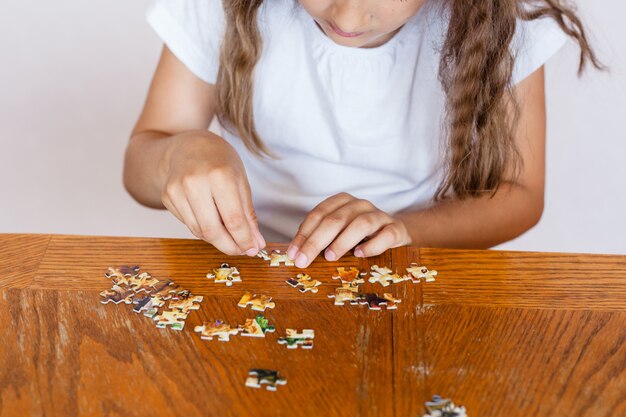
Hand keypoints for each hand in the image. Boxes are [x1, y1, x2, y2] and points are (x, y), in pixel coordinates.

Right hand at [160, 132, 264, 255]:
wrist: (187, 146)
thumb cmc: (219, 161)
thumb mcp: (240, 181)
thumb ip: (248, 214)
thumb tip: (256, 243)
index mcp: (219, 175)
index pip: (233, 219)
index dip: (244, 240)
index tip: (253, 249)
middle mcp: (195, 182)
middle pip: (212, 230)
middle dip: (230, 247)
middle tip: (242, 250)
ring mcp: (176, 190)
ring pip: (199, 231)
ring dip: (218, 240)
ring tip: (230, 236)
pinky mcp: (167, 197)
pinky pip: (189, 225)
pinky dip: (204, 230)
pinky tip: (212, 221)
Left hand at [286, 193, 411, 267]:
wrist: (395, 233)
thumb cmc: (360, 235)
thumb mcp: (339, 232)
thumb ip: (320, 238)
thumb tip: (296, 255)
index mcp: (342, 202)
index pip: (319, 214)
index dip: (304, 234)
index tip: (293, 253)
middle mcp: (360, 205)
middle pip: (335, 219)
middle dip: (315, 241)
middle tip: (303, 260)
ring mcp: (380, 215)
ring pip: (360, 224)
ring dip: (342, 241)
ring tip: (329, 256)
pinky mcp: (396, 229)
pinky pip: (386, 235)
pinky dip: (372, 245)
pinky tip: (360, 255)